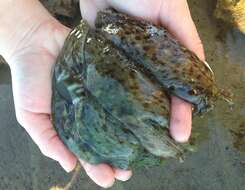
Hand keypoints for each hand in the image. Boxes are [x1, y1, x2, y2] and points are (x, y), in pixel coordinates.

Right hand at [1, 0, 131, 187]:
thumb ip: (47, 141)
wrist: (37, 42)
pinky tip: (144, 115)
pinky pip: (122, 93)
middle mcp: (89, 113)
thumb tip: (69, 166)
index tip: (109, 179)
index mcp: (71, 126)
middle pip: (107, 139)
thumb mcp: (30, 115)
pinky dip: (132, 104)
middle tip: (128, 171)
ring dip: (130, 136)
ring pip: (119, 119)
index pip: (87, 152)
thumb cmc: (29, 79)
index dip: (97, 167)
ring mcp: (100, 96)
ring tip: (141, 151)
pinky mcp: (108, 78)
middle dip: (118, 157)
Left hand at [79, 0, 204, 186]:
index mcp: (169, 57)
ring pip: (136, 98)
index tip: (180, 135)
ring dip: (137, 119)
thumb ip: (186, 41)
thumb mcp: (171, 12)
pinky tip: (114, 121)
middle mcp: (150, 66)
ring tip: (134, 143)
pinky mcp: (107, 63)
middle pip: (158, 99)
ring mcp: (128, 66)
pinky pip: (112, 87)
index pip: (179, 90)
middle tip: (157, 148)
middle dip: (159, 124)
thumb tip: (201, 73)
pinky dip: (114, 104)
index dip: (182, 113)